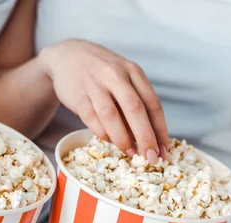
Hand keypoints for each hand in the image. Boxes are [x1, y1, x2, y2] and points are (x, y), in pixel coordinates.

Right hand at [39, 39, 168, 161]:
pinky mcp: (78, 95)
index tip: (163, 150)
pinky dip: (102, 133)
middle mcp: (116, 75)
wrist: (67, 56)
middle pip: (135, 109)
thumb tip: (147, 137)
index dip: (160, 129)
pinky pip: (91, 118)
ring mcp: (95, 84)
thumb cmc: (100, 72)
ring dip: (123, 138)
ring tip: (130, 152)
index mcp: (133, 72)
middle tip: (151, 158)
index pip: (152, 103)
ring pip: (112, 115)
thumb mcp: (123, 77)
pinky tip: (110, 141)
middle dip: (145, 137)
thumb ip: (135, 100)